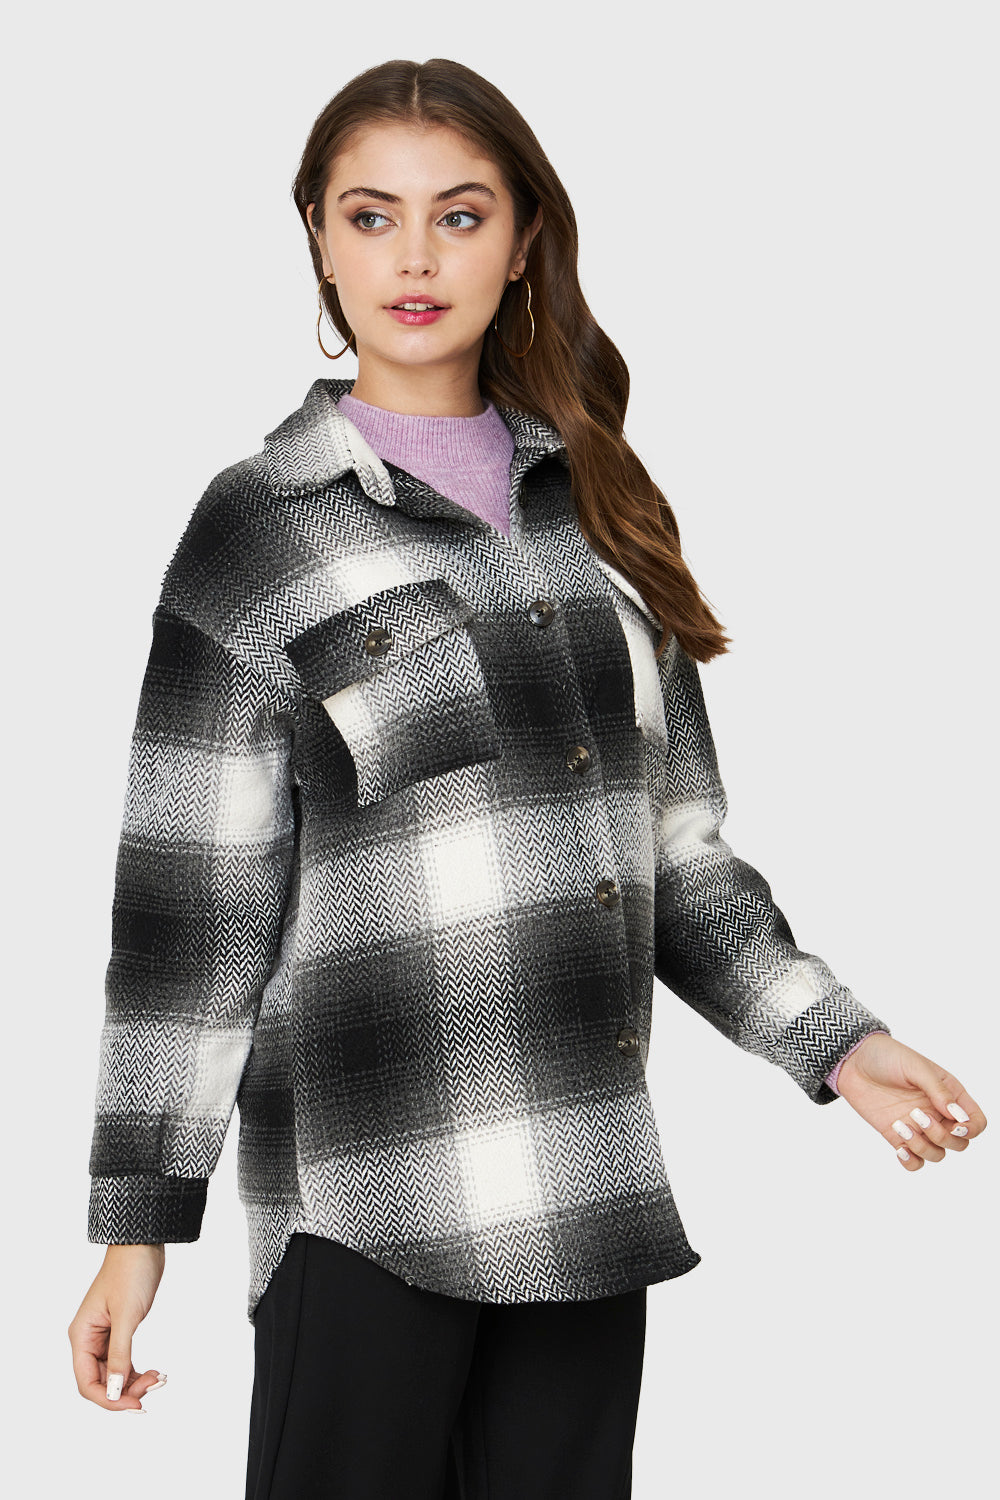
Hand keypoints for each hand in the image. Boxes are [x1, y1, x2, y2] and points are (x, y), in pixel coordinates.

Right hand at [68, 1244, 166, 1411]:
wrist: (143, 1245)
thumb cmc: (131, 1273)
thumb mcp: (126, 1316)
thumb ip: (119, 1355)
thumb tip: (113, 1391)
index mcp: (81, 1336)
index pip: (87, 1382)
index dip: (109, 1399)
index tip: (135, 1405)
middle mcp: (88, 1339)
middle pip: (101, 1381)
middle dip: (126, 1390)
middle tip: (154, 1386)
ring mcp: (103, 1336)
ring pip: (114, 1374)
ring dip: (134, 1382)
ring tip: (160, 1378)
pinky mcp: (119, 1331)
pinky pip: (123, 1362)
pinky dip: (137, 1370)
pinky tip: (155, 1372)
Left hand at [836, 1032, 986, 1169]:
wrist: (853, 1061)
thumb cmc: (887, 1057)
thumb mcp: (916, 1067)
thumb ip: (938, 1091)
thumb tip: (957, 1115)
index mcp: (950, 1094)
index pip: (976, 1121)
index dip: (972, 1129)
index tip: (954, 1124)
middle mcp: (938, 1113)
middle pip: (959, 1143)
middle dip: (942, 1136)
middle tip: (918, 1115)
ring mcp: (919, 1127)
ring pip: (938, 1154)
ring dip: (923, 1147)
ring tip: (901, 1125)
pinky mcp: (898, 1136)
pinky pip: (915, 1162)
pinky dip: (911, 1162)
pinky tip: (900, 1150)